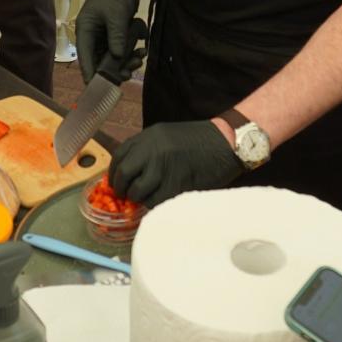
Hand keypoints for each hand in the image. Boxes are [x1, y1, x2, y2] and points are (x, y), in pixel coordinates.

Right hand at [75, 0, 141, 82]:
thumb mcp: (116, 16)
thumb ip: (116, 38)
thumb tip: (118, 59)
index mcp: (85, 31)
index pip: (85, 59)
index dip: (92, 75)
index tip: (100, 90)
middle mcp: (92, 35)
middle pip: (100, 61)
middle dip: (115, 68)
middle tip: (131, 72)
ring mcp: (103, 33)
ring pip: (112, 56)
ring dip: (126, 60)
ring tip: (139, 58)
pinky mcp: (114, 31)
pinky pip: (120, 47)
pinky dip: (130, 51)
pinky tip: (141, 50)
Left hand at [108, 119, 242, 205]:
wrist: (227, 141)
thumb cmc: (199, 140)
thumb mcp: (167, 135)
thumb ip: (147, 150)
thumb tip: (129, 172)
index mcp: (148, 136)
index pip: (119, 156)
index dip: (114, 173)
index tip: (116, 183)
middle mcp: (151, 149)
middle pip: (124, 174)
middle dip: (122, 189)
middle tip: (127, 196)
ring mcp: (163, 167)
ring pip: (138, 191)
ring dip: (140, 199)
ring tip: (148, 199)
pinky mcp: (176, 184)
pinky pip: (156, 202)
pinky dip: (155, 206)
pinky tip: (162, 201)